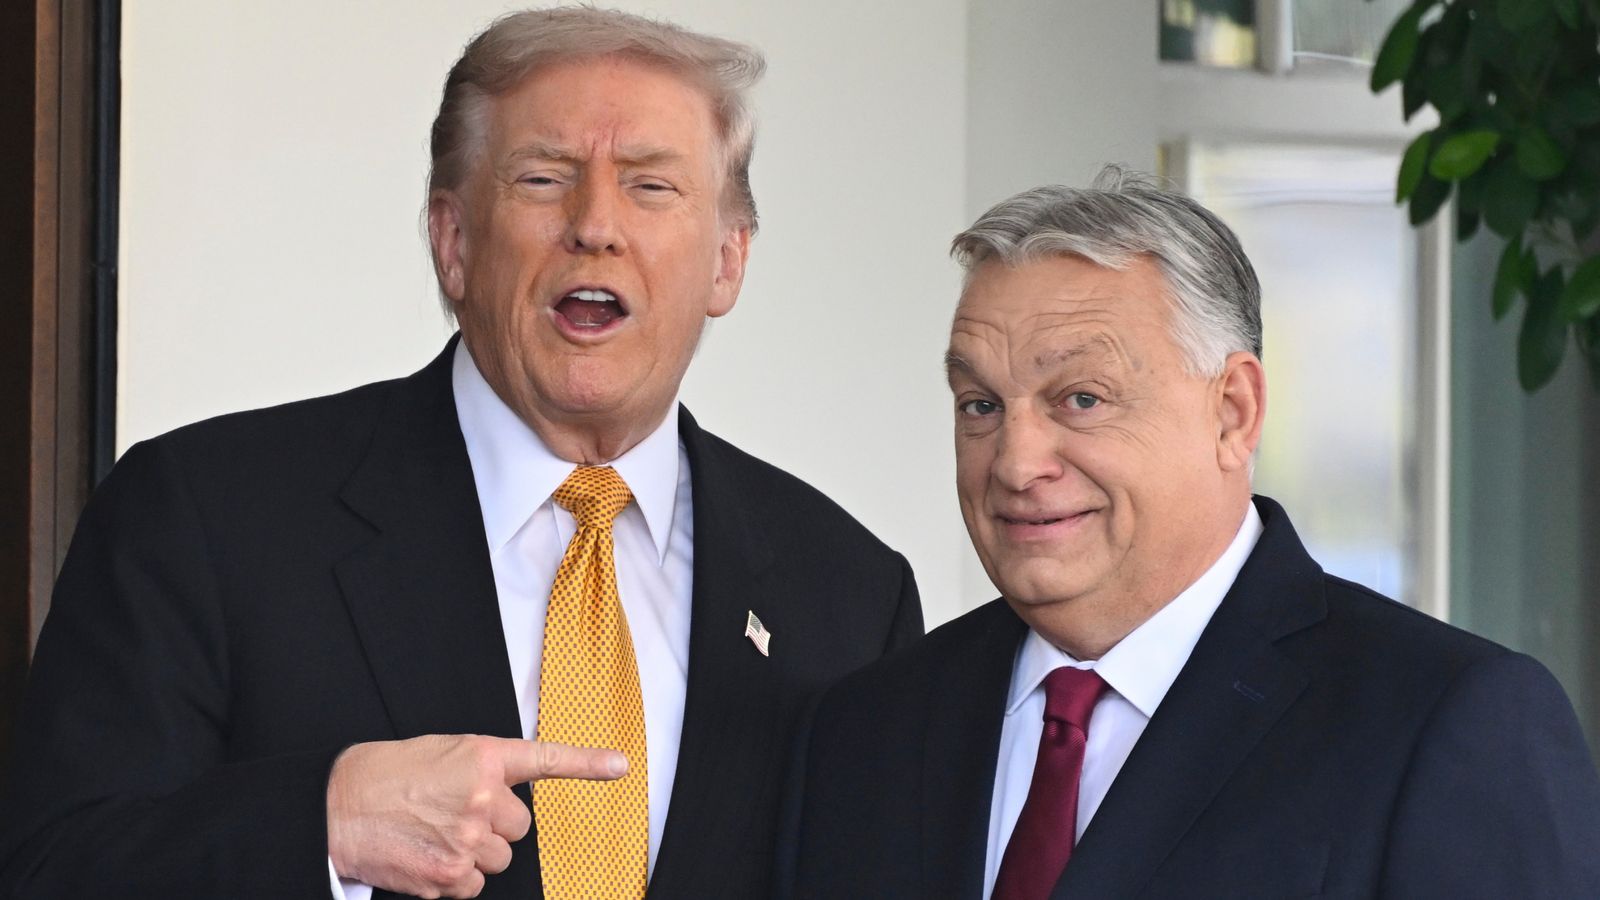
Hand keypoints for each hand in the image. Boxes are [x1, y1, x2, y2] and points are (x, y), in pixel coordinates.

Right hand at [326, 734, 625, 898]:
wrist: (336, 807)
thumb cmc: (385, 776)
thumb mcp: (442, 755)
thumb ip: (482, 772)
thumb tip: (503, 799)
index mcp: (483, 758)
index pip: (546, 759)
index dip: (588, 763)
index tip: (620, 765)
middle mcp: (483, 797)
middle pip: (518, 828)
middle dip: (493, 826)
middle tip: (454, 815)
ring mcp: (469, 838)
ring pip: (498, 859)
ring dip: (474, 854)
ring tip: (434, 835)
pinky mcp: (451, 875)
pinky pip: (474, 886)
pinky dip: (455, 879)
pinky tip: (427, 857)